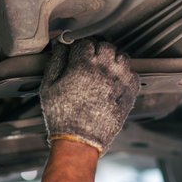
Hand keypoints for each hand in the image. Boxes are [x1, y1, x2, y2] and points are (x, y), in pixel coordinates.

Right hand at [40, 39, 138, 154]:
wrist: (79, 140)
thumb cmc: (62, 115)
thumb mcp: (48, 86)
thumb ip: (56, 61)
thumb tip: (59, 46)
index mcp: (83, 65)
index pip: (85, 42)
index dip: (79, 45)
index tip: (75, 50)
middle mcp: (104, 69)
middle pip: (105, 45)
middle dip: (96, 49)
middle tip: (88, 58)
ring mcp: (119, 80)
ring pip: (121, 56)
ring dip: (112, 58)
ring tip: (102, 67)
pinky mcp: (129, 93)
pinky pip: (132, 72)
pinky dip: (124, 72)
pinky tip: (113, 79)